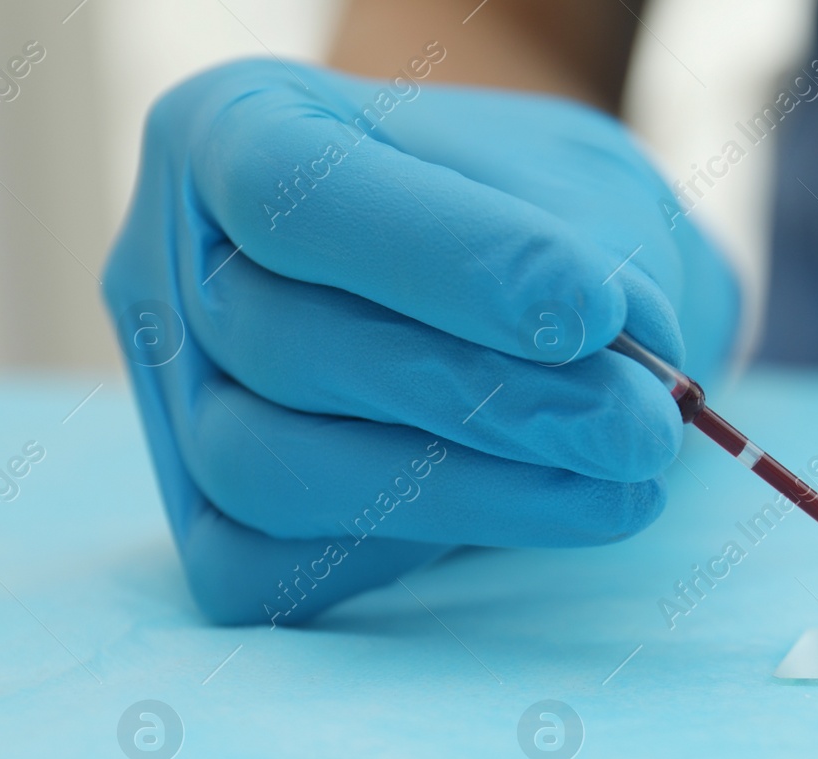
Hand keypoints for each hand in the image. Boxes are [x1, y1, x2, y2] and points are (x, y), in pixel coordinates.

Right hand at [102, 57, 738, 624]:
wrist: (527, 292)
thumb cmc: (538, 222)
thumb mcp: (580, 191)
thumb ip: (589, 260)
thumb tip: (612, 376)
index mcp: (236, 129)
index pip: (291, 187)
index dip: (442, 258)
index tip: (591, 313)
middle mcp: (177, 264)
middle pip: (283, 346)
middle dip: (484, 400)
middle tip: (641, 428)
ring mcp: (177, 402)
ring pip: (268, 471)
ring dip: (466, 493)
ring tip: (623, 482)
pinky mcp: (210, 521)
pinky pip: (265, 570)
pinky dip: (402, 553)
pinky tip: (532, 516)